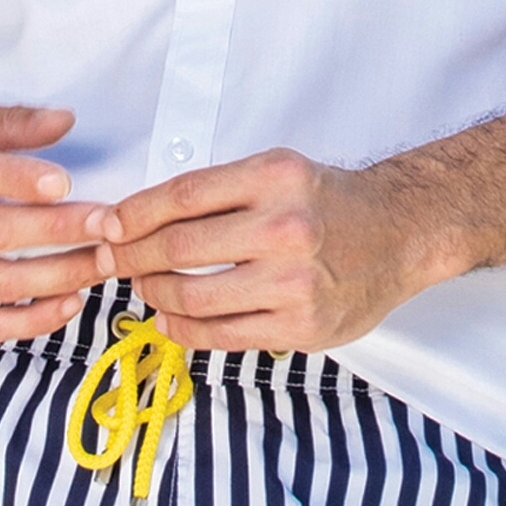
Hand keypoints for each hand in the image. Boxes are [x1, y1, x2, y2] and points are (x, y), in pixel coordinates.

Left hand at [97, 149, 417, 350]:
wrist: (396, 234)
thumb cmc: (329, 203)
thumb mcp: (277, 171)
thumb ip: (219, 191)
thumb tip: (142, 216)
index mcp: (274, 178)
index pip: (183, 196)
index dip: (134, 213)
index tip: (109, 223)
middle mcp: (284, 227)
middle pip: (180, 246)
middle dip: (131, 255)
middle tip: (108, 258)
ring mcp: (293, 282)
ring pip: (193, 295)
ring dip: (154, 293)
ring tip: (142, 286)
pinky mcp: (299, 326)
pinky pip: (222, 334)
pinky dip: (183, 329)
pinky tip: (169, 319)